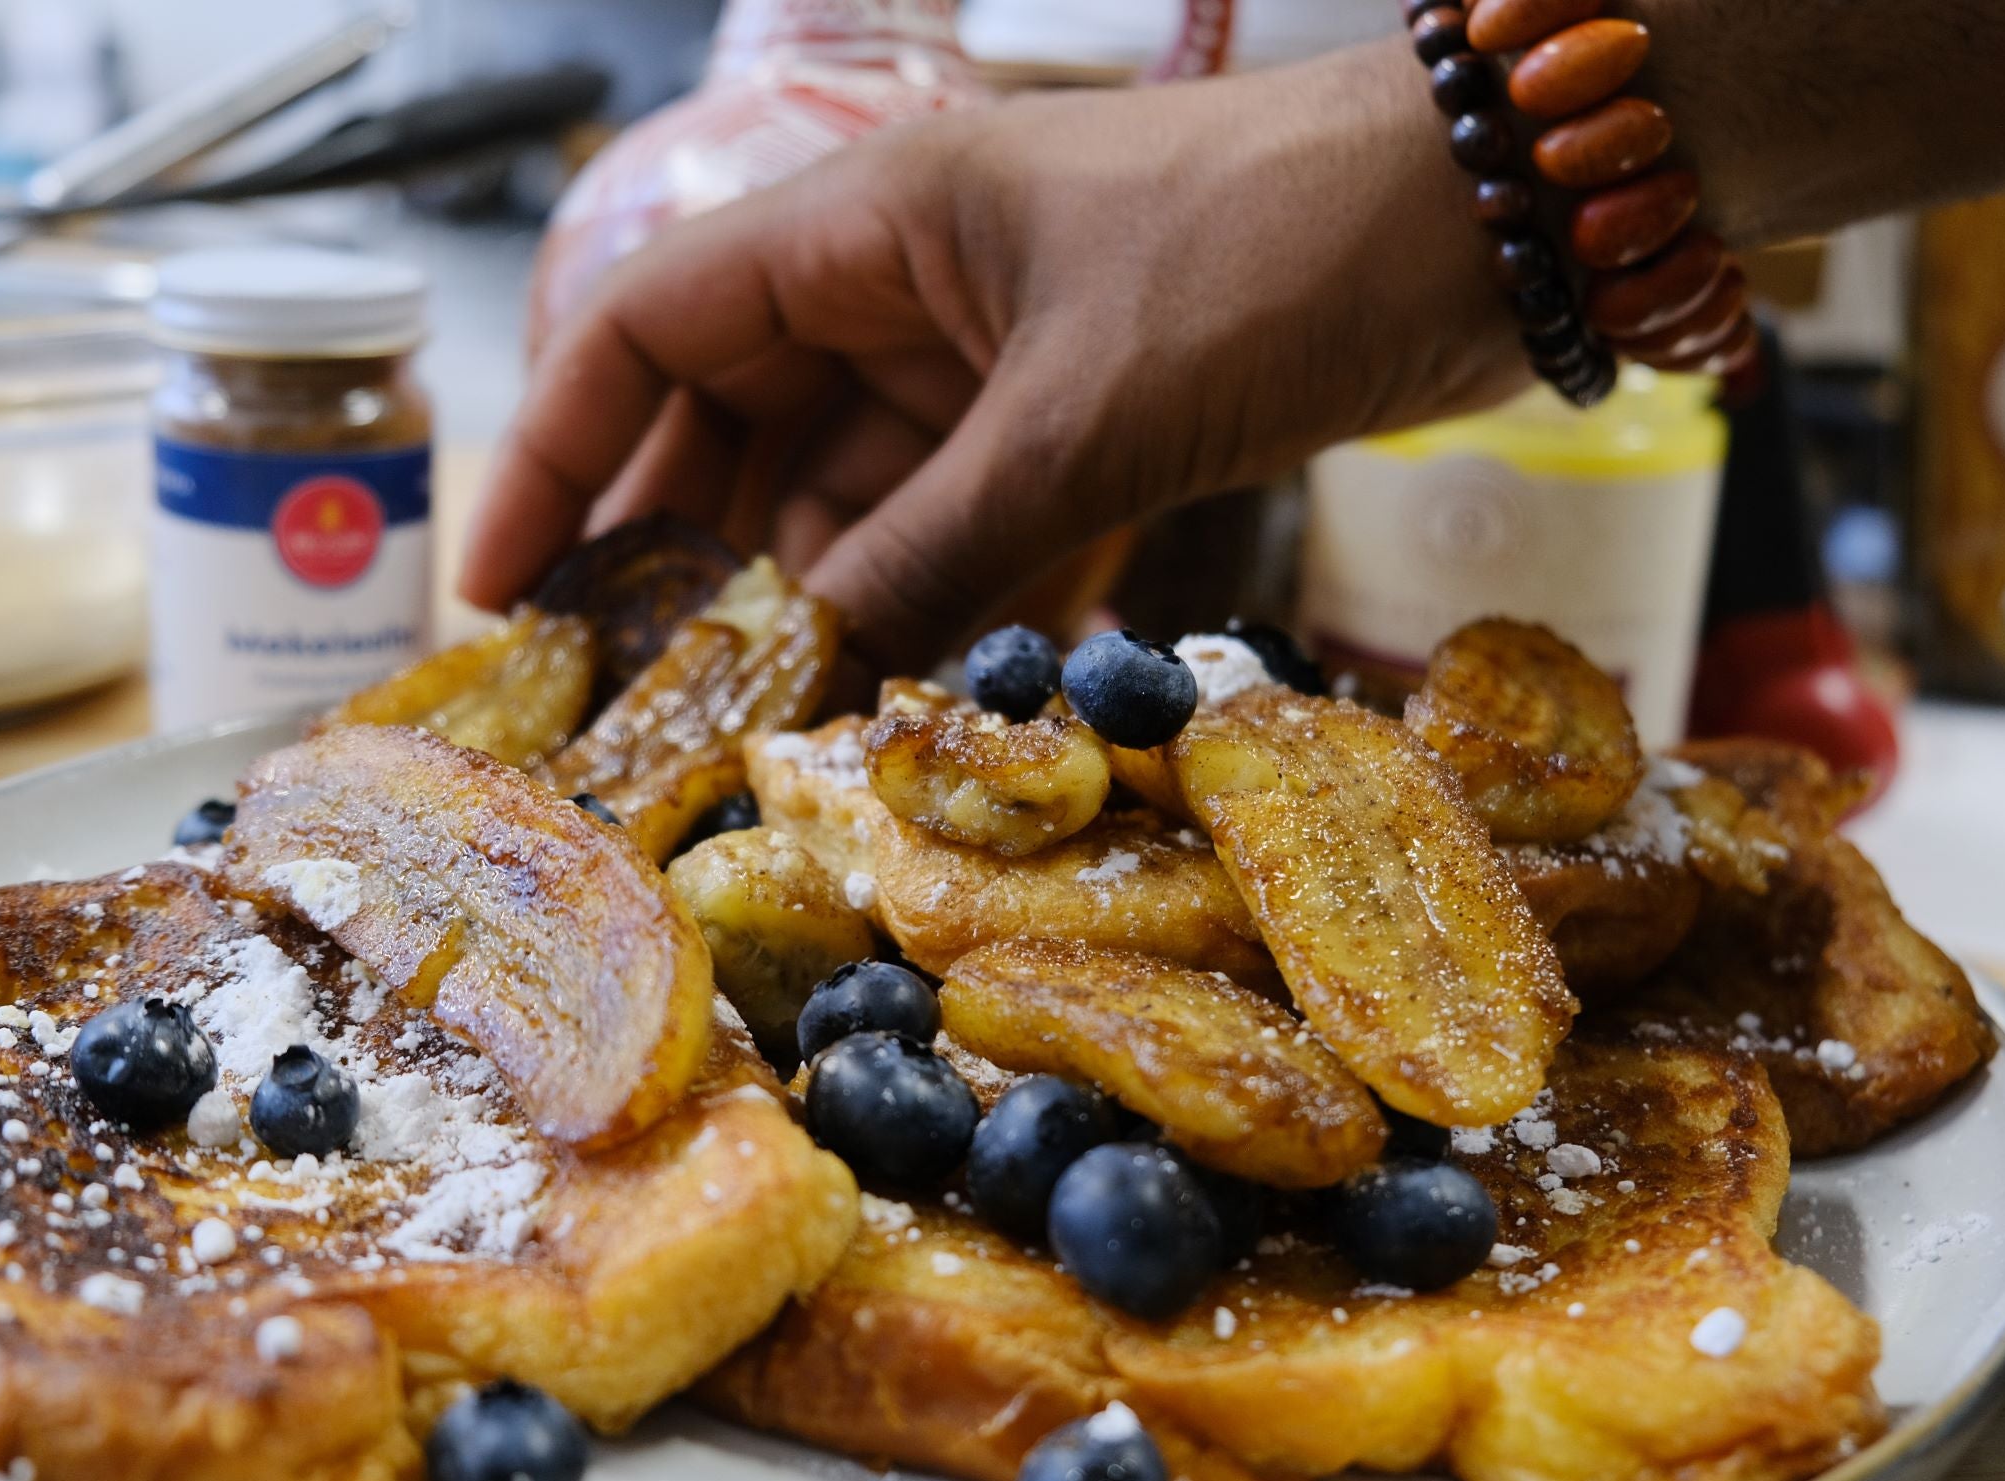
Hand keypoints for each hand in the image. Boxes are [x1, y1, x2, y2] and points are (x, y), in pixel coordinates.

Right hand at [462, 43, 1527, 671]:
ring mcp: (995, 361)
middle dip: (687, 560)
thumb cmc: (1279, 250)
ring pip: (855, 495)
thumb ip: (936, 547)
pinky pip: (962, 529)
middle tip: (636, 704)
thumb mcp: (1083, 413)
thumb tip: (809, 675)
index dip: (561, 450)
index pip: (652, 327)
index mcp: (873, 222)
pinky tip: (902, 703)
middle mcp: (912, 288)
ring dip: (819, 608)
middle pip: (738, 427)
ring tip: (766, 734)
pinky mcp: (1081, 429)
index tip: (509, 587)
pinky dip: (933, 610)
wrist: (1496, 223)